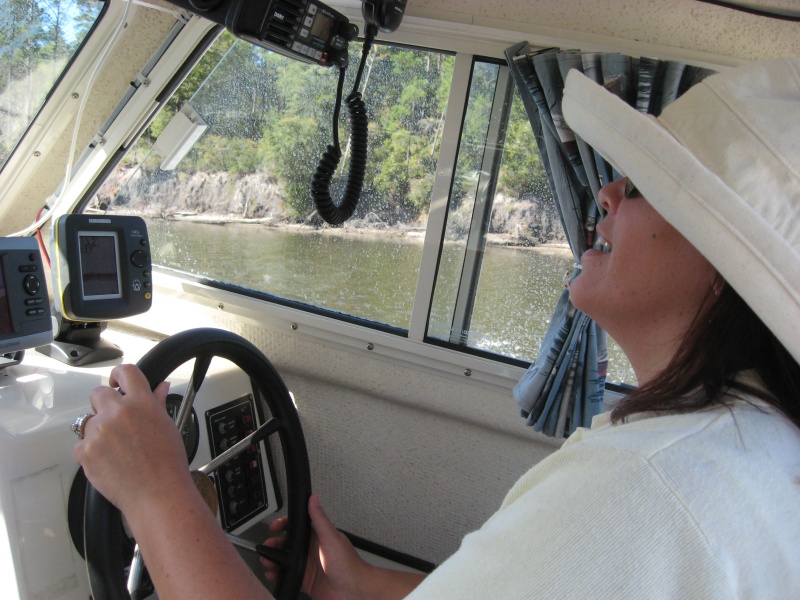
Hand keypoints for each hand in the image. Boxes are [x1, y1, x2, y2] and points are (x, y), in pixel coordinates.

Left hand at [73, 363, 192, 516]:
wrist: (157, 493)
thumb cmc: (167, 463)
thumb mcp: (167, 426)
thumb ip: (157, 402)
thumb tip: (159, 387)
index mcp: (141, 402)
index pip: (125, 372)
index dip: (119, 376)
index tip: (116, 382)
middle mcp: (118, 412)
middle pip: (98, 394)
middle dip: (105, 405)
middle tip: (117, 424)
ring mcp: (99, 431)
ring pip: (88, 422)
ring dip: (98, 431)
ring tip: (117, 450)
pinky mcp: (85, 451)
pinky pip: (81, 445)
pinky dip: (91, 452)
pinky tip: (109, 462)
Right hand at [262, 494, 371, 599]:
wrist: (353, 591)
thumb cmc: (348, 565)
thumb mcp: (331, 538)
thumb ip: (320, 519)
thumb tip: (313, 498)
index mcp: (318, 537)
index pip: (298, 526)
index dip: (285, 525)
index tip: (275, 526)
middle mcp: (312, 550)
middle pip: (288, 544)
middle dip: (275, 544)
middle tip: (266, 547)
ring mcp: (308, 565)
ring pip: (285, 560)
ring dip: (273, 560)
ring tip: (266, 561)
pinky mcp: (306, 580)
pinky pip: (288, 576)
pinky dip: (278, 575)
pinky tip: (272, 575)